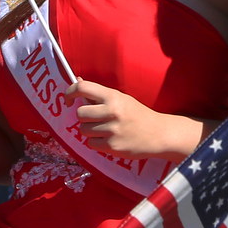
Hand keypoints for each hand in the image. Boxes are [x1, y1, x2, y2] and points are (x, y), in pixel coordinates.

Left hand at [65, 79, 190, 160]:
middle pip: (79, 113)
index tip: (68, 99)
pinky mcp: (112, 146)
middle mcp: (112, 111)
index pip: (82, 88)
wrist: (158, 134)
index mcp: (113, 96)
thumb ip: (100, 94)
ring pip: (83, 130)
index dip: (70, 92)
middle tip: (95, 118)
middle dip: (84, 117)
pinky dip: (96, 142)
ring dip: (90, 130)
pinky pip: (91, 143)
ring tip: (104, 129)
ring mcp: (112, 130)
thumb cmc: (138, 115)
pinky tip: (109, 139)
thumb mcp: (121, 99)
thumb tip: (78, 81)